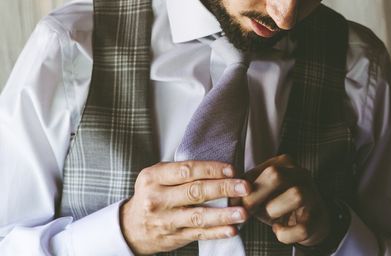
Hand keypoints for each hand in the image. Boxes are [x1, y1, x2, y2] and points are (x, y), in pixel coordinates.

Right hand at [120, 160, 250, 254]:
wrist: (131, 226)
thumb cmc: (153, 193)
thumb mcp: (157, 175)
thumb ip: (182, 171)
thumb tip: (221, 167)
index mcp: (154, 177)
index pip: (187, 170)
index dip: (211, 169)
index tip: (232, 169)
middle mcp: (158, 199)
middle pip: (195, 192)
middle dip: (224, 189)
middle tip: (245, 187)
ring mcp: (166, 220)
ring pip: (199, 216)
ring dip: (224, 215)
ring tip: (243, 212)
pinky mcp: (174, 237)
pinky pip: (199, 234)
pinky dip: (217, 232)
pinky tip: (232, 230)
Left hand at [238, 154, 333, 246]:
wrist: (309, 219)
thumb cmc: (278, 203)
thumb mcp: (262, 192)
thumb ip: (247, 189)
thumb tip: (227, 198)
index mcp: (285, 163)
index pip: (262, 169)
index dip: (244, 187)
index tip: (233, 203)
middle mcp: (301, 174)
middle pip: (276, 175)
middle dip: (256, 196)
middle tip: (247, 211)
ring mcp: (312, 195)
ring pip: (295, 195)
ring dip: (275, 210)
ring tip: (270, 217)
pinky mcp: (316, 219)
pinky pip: (301, 227)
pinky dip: (285, 234)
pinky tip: (279, 230)